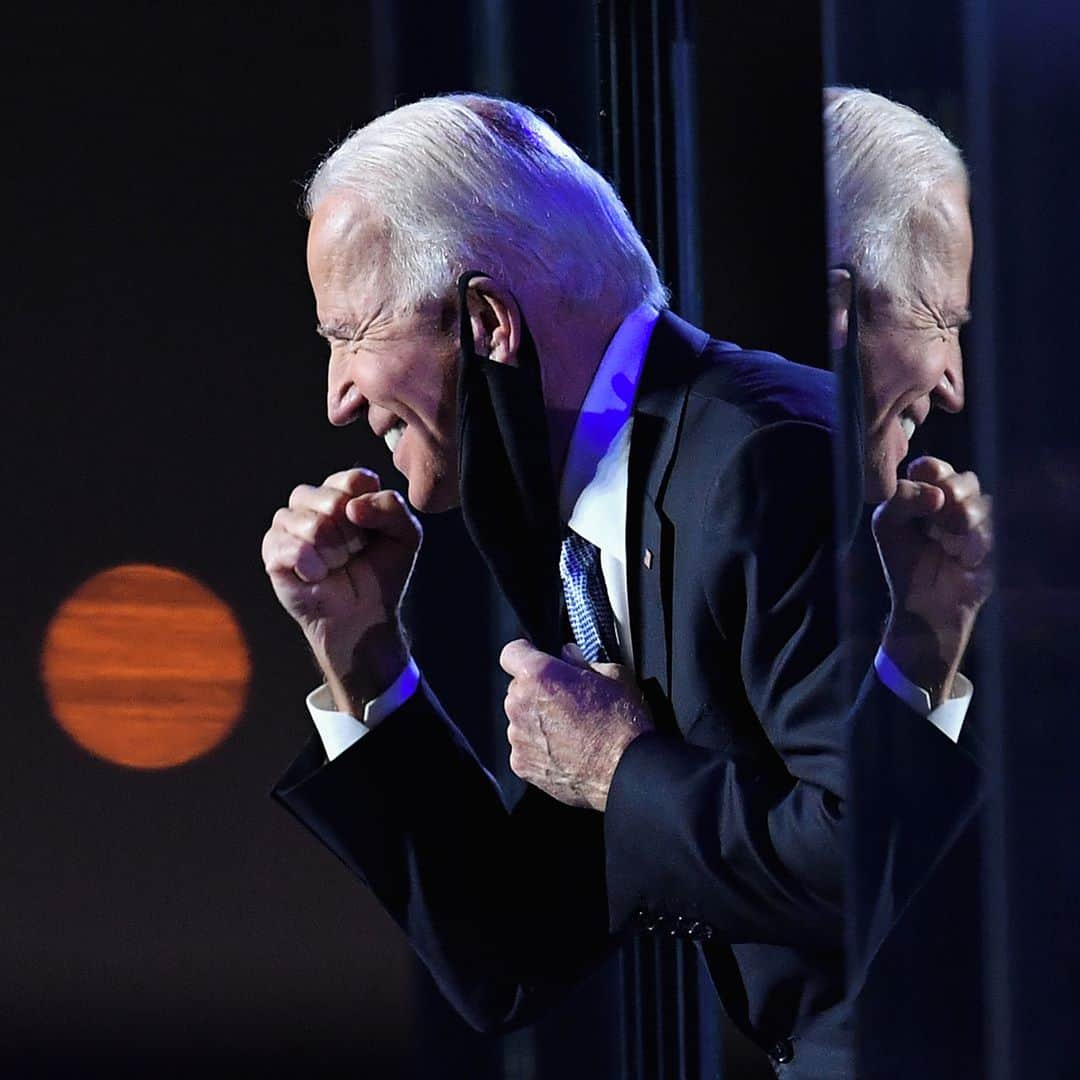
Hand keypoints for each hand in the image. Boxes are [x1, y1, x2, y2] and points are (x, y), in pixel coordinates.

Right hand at [261, 468, 421, 709]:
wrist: (363, 616)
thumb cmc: (382, 573)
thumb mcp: (406, 536)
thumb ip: (392, 507)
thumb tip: (351, 507)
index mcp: (343, 491)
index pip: (355, 479)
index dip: (370, 511)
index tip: (374, 534)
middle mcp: (312, 501)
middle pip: (334, 501)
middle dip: (353, 536)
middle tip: (354, 554)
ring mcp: (288, 524)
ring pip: (313, 524)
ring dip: (334, 554)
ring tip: (336, 566)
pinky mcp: (272, 551)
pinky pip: (292, 547)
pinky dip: (313, 567)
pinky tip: (317, 575)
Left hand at [499, 639, 653, 811]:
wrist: (624, 771)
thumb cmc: (622, 725)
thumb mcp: (613, 676)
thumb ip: (581, 660)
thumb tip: (569, 655)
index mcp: (539, 675)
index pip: (512, 652)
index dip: (526, 654)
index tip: (535, 659)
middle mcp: (520, 703)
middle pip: (517, 688)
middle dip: (537, 691)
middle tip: (567, 701)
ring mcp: (518, 736)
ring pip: (520, 719)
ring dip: (537, 720)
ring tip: (571, 731)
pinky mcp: (520, 763)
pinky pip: (524, 747)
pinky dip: (538, 748)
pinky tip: (566, 751)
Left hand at [873, 456, 992, 704]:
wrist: (924, 604)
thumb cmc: (903, 560)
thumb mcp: (887, 525)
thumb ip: (901, 499)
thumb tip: (937, 493)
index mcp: (925, 493)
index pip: (932, 467)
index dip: (931, 470)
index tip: (923, 482)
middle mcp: (953, 503)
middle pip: (963, 480)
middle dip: (952, 493)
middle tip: (937, 514)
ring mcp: (976, 522)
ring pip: (981, 503)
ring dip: (960, 521)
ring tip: (945, 544)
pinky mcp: (992, 543)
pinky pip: (989, 532)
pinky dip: (971, 545)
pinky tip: (960, 559)